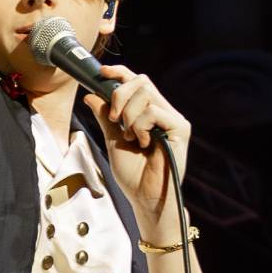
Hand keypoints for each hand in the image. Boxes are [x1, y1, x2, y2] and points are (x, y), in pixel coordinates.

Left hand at [96, 65, 189, 230]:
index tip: (102, 72)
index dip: (120, 73)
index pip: (137, 82)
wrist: (146, 199)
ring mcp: (173, 120)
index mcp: (150, 113)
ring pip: (145, 94)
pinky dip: (140, 126)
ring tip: (131, 138)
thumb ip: (105, 117)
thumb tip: (91, 95)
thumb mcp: (112, 141)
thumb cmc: (133, 175)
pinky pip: (153, 111)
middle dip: (120, 95)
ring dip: (129, 116)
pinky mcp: (180, 128)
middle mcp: (164, 112)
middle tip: (114, 119)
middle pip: (141, 81)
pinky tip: (142, 143)